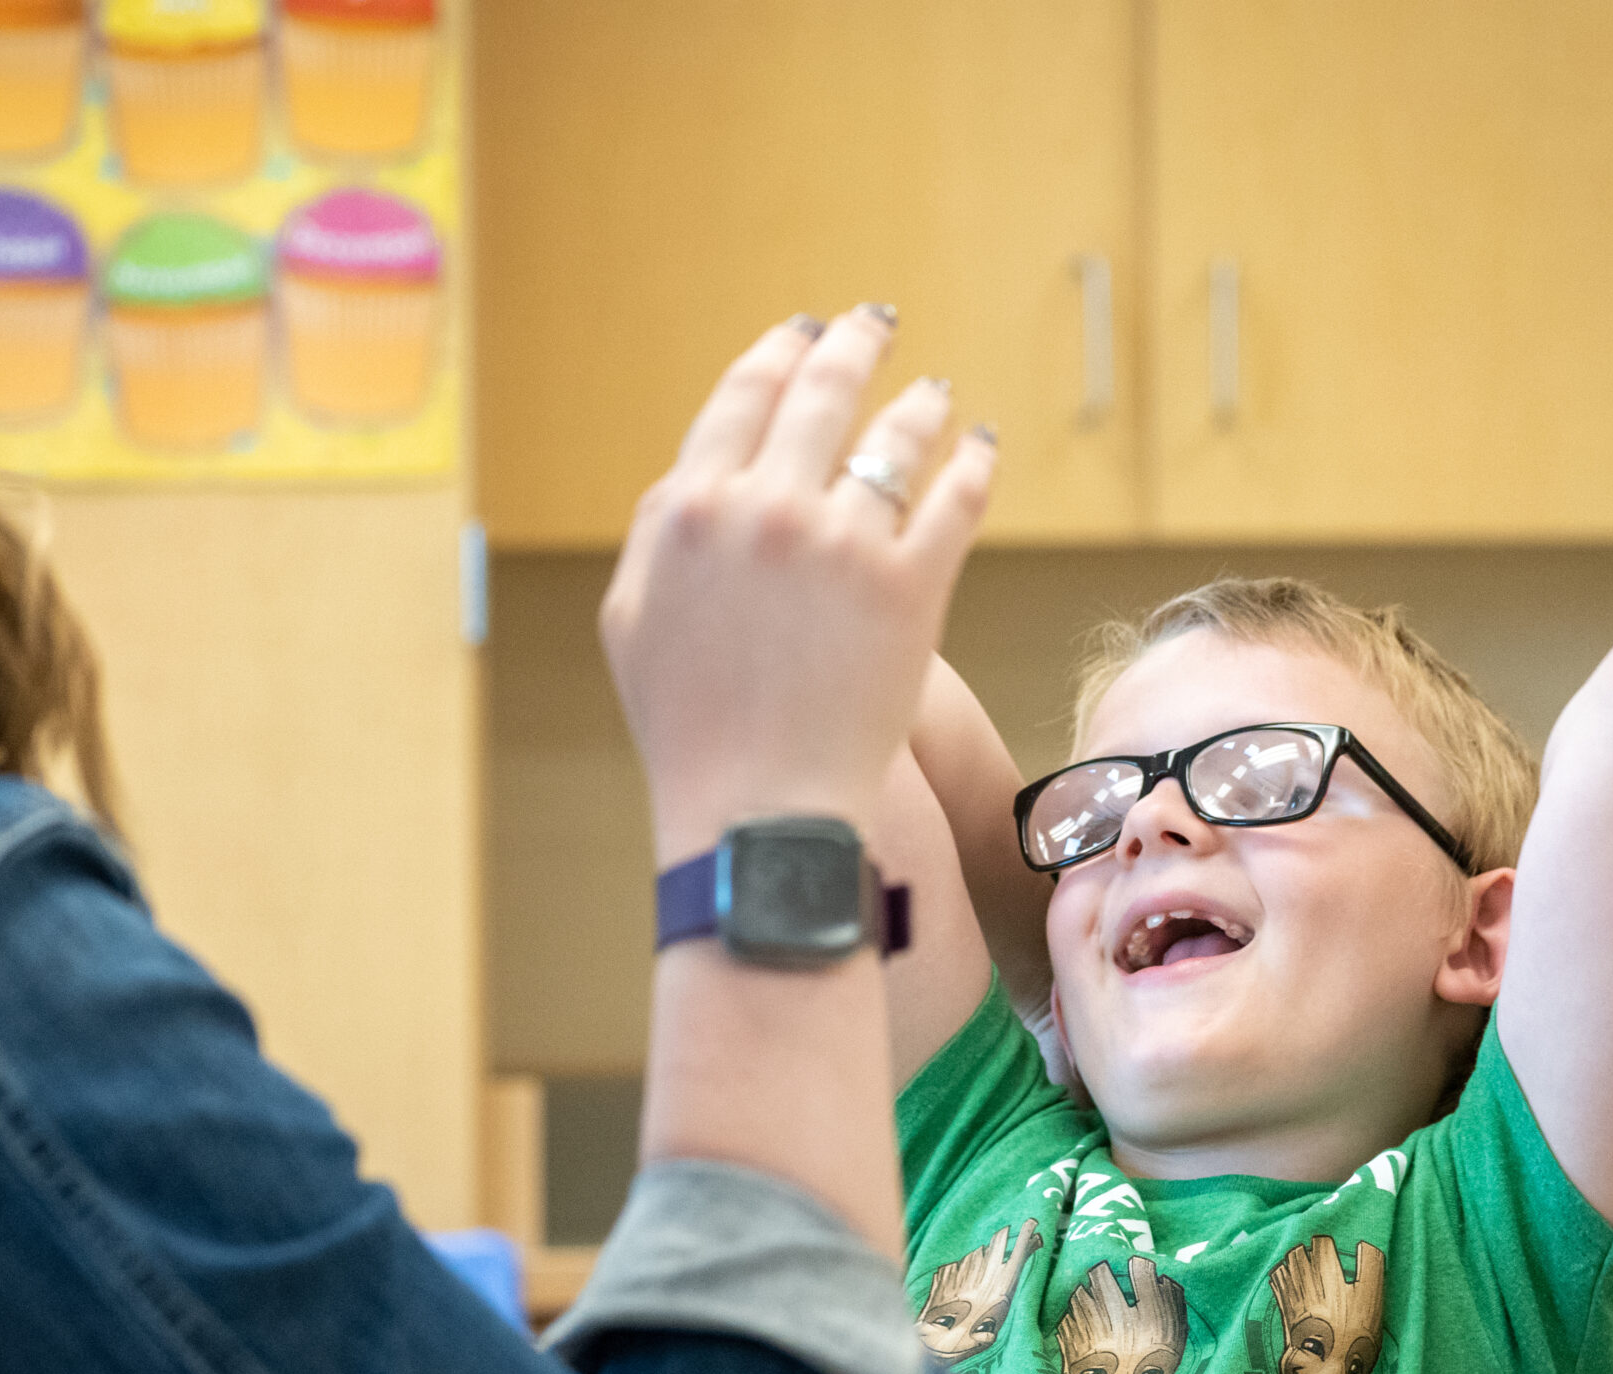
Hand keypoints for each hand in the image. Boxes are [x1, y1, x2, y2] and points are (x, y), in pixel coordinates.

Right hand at [601, 307, 996, 865]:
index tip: (802, 330)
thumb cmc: (689, 728)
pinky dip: (973, 462)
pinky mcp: (912, 586)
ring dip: (918, 401)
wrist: (760, 809)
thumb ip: (658, 535)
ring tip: (934, 392)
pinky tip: (981, 447)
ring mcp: (842, 544)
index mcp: (691, 509)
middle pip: (821, 393)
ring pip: (896, 437)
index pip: (743, 396)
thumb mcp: (632, 621)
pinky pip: (956, 498)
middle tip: (875, 325)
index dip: (778, 351)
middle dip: (853, 346)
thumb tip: (692, 476)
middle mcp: (766, 510)